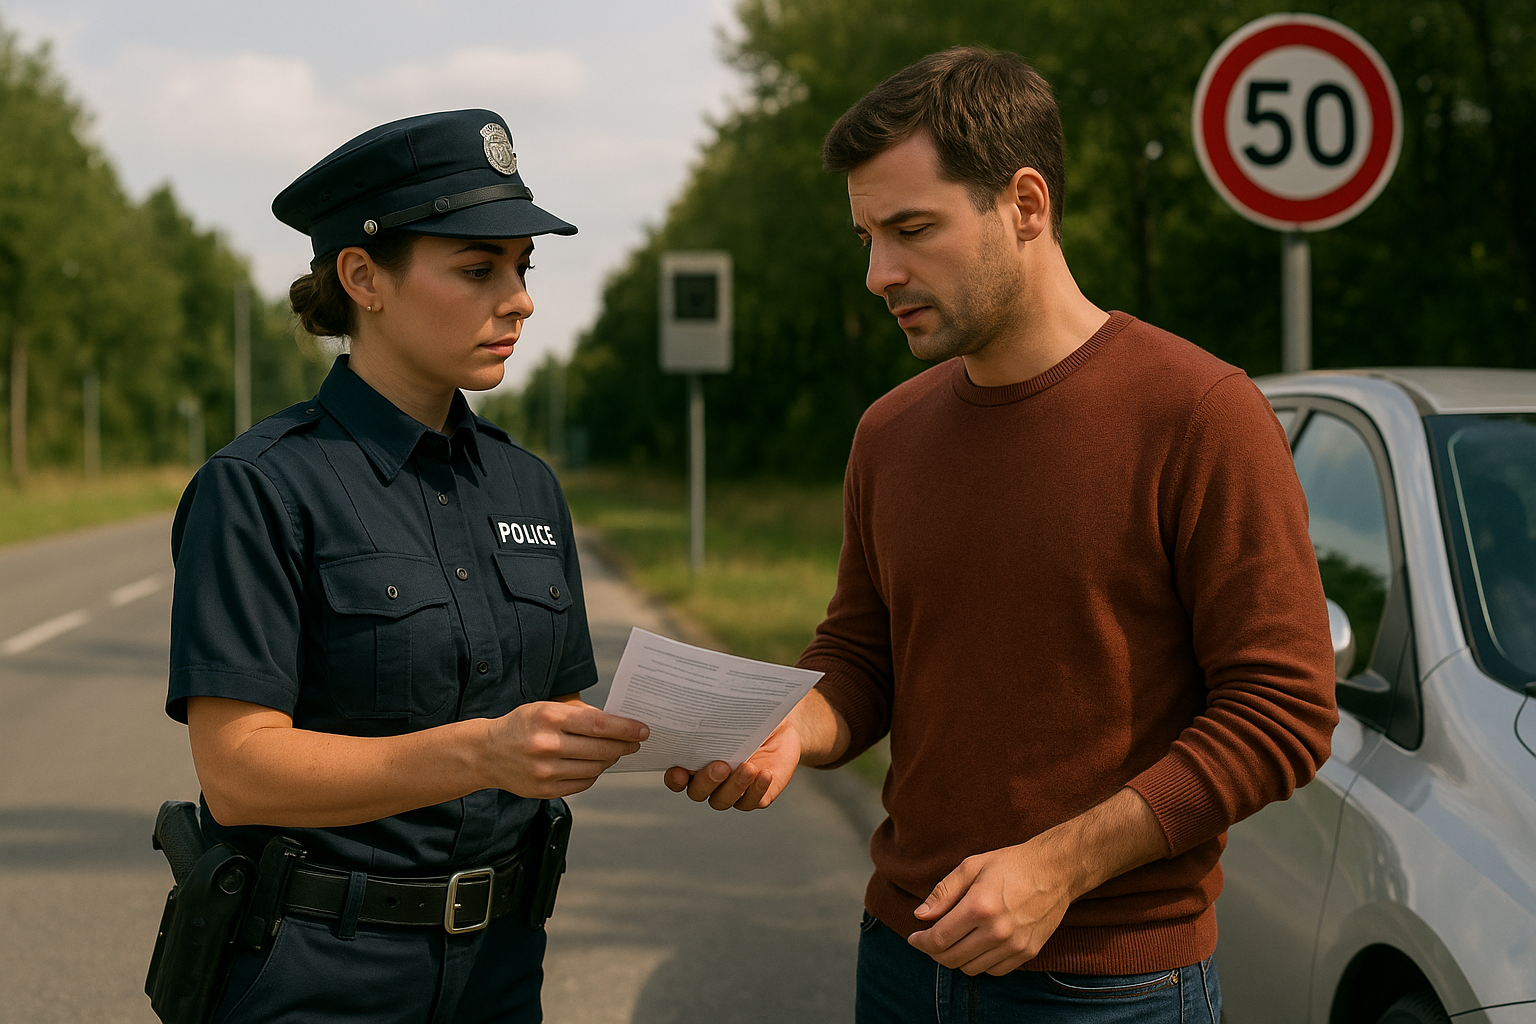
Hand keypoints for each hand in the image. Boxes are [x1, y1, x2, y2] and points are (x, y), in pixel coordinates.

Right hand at [484, 698, 647, 798]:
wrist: (487, 753)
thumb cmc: (523, 725)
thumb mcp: (546, 708)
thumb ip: (580, 714)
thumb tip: (617, 724)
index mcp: (548, 718)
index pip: (598, 724)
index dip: (625, 728)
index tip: (643, 730)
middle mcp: (546, 745)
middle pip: (600, 749)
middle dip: (624, 746)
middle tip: (636, 743)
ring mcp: (544, 771)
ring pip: (594, 769)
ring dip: (609, 760)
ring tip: (614, 752)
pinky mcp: (544, 790)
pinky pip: (582, 784)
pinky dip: (593, 774)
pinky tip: (594, 765)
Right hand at [663, 715, 803, 809]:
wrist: (779, 726)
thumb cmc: (749, 717)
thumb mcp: (732, 712)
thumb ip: (716, 714)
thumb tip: (704, 701)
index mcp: (695, 761)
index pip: (676, 777)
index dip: (675, 778)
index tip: (679, 769)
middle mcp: (710, 780)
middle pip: (697, 792)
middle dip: (707, 781)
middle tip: (721, 765)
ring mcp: (731, 791)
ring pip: (722, 800)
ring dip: (734, 787)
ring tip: (749, 768)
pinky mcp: (755, 796)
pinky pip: (751, 802)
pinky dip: (757, 790)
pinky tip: (765, 775)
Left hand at [906, 788, 1165, 975]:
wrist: (1055, 870)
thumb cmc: (1010, 864)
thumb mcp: (971, 866)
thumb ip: (943, 892)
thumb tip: (919, 916)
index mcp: (979, 906)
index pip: (939, 939)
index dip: (920, 942)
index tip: (914, 937)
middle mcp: (996, 931)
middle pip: (951, 958)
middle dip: (934, 952)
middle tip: (930, 939)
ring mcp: (1014, 945)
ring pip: (970, 969)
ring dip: (956, 958)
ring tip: (954, 941)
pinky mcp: (1027, 952)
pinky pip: (993, 971)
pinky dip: (979, 963)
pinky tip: (977, 945)